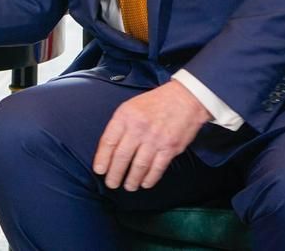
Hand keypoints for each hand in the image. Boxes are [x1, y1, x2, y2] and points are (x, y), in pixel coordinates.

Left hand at [92, 80, 210, 190]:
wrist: (184, 98)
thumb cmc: (155, 103)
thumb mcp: (130, 107)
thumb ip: (120, 126)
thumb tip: (109, 149)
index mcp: (125, 116)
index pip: (109, 142)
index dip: (102, 158)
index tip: (99, 170)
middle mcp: (139, 128)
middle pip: (121, 157)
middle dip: (114, 174)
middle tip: (111, 183)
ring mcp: (155, 139)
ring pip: (139, 166)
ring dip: (132, 180)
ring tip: (128, 186)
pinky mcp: (170, 147)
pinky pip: (157, 168)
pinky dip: (150, 178)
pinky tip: (145, 183)